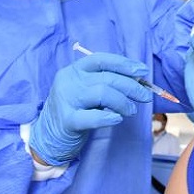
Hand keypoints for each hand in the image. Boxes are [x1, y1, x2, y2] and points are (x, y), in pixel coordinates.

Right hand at [29, 53, 152, 165]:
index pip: (101, 59)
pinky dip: (108, 117)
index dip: (124, 63)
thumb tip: (139, 80)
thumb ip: (106, 82)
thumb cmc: (75, 108)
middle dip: (131, 86)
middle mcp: (68, 81)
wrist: (49, 134)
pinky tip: (117, 119)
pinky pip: (92, 117)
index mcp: (74, 70)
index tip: (142, 71)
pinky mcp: (67, 121)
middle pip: (106, 78)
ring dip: (123, 102)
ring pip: (102, 93)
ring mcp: (66, 100)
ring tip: (131, 110)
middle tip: (145, 96)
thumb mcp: (87, 89)